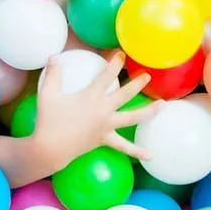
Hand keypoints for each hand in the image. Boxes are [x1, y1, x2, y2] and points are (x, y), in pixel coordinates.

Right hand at [31, 51, 160, 171]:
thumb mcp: (47, 94)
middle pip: (125, 95)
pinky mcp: (104, 139)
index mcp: (90, 97)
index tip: (121, 54)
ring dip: (148, 111)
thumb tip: (54, 55)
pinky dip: (136, 151)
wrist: (50, 148)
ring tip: (162, 105)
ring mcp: (106, 126)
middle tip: (147, 75)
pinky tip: (150, 155)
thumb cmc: (48, 120)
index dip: (114, 63)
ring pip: (132, 118)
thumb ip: (53, 73)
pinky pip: (123, 147)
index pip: (106, 76)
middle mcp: (102, 111)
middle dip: (137, 83)